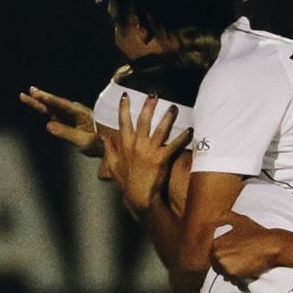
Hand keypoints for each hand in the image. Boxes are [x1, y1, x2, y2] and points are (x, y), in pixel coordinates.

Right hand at [18, 86, 101, 156]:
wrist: (109, 145)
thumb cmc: (99, 144)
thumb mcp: (83, 140)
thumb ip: (66, 132)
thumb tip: (48, 125)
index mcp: (81, 114)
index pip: (62, 105)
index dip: (49, 99)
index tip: (37, 94)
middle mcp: (76, 111)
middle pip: (56, 103)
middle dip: (42, 97)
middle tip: (30, 90)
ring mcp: (72, 116)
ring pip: (53, 107)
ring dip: (41, 101)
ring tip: (27, 95)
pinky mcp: (70, 121)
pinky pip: (55, 113)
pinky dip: (45, 108)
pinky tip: (37, 104)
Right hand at [104, 93, 192, 216]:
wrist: (139, 197)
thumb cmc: (127, 183)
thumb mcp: (113, 165)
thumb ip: (109, 150)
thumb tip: (103, 138)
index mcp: (125, 144)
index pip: (123, 122)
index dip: (124, 108)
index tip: (126, 95)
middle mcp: (137, 145)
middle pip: (143, 120)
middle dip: (148, 106)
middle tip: (154, 94)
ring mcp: (149, 151)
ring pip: (159, 129)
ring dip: (167, 117)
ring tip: (173, 107)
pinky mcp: (161, 159)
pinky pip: (174, 145)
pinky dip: (182, 137)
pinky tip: (190, 130)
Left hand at [209, 213, 285, 280]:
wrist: (271, 245)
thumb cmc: (257, 233)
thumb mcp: (239, 220)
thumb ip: (225, 217)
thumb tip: (219, 215)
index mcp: (215, 241)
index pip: (213, 255)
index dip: (225, 256)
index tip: (237, 255)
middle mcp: (216, 252)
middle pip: (216, 265)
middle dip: (227, 265)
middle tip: (242, 260)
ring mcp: (222, 262)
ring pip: (223, 273)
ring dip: (232, 272)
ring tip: (245, 264)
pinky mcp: (231, 272)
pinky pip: (230, 279)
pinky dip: (238, 277)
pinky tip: (247, 268)